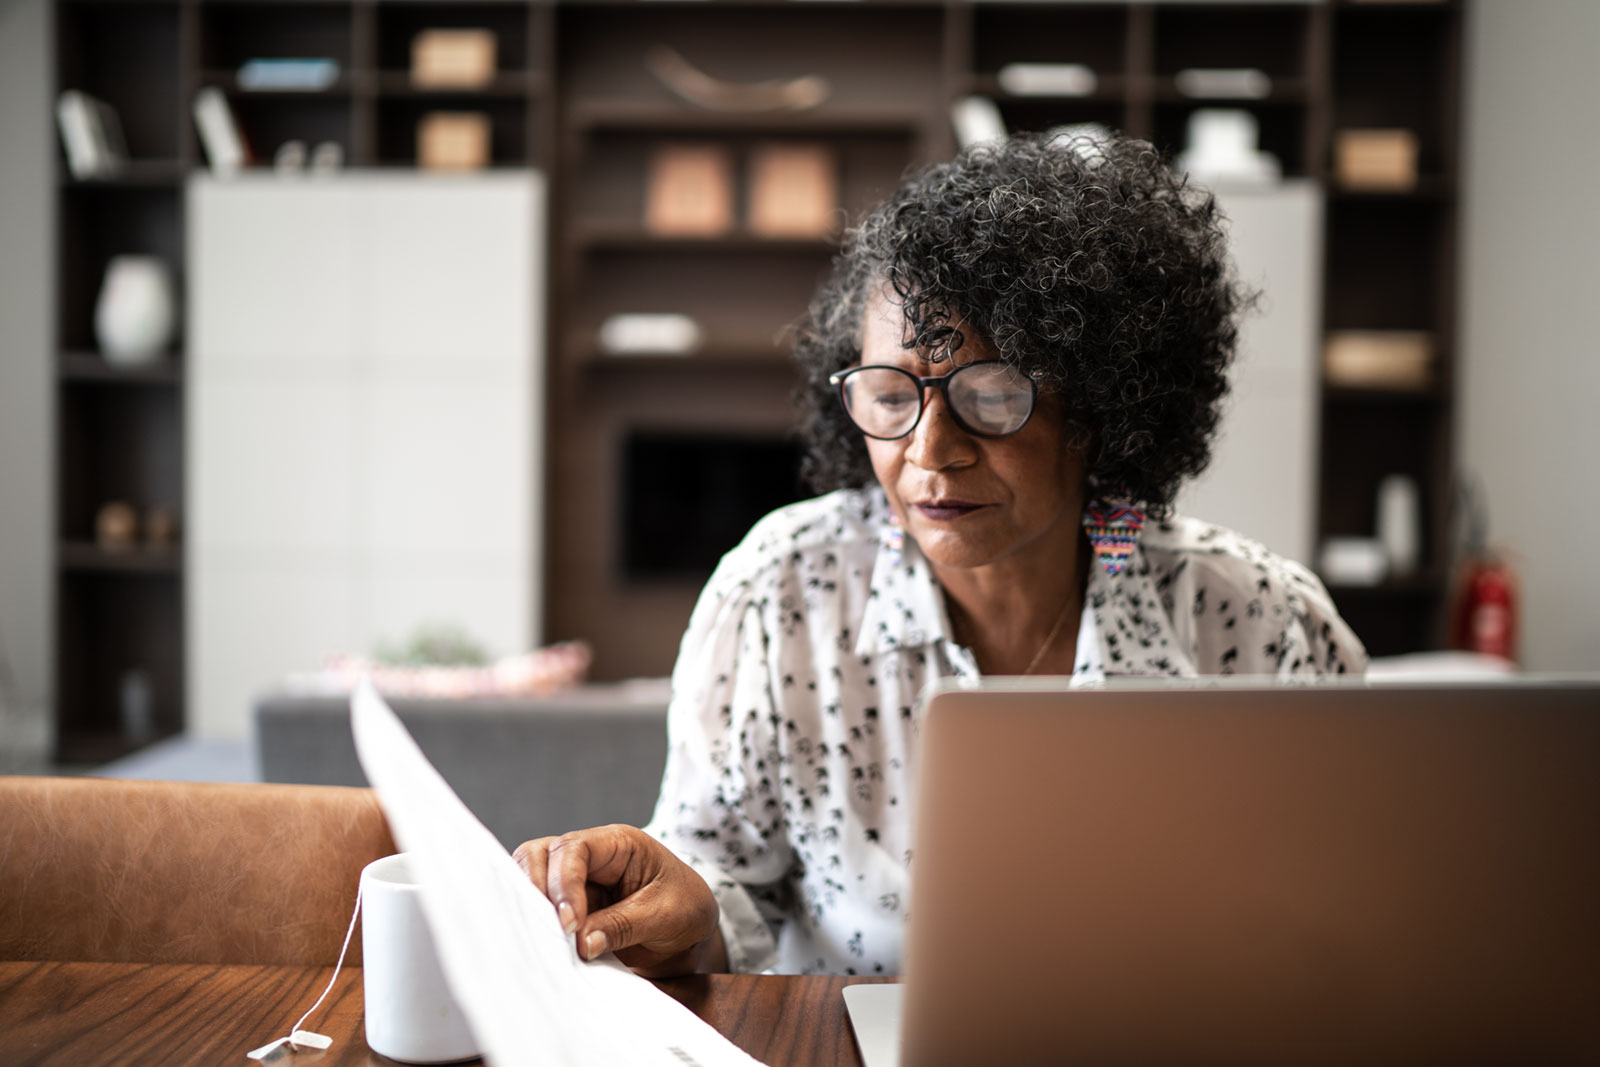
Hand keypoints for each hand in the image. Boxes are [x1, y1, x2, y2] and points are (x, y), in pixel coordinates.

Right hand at [513, 824, 726, 976]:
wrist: (691, 933)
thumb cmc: (685, 910)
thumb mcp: (664, 916)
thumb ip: (623, 926)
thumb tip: (581, 942)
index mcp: (619, 844)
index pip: (575, 848)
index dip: (564, 883)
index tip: (570, 923)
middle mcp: (591, 856)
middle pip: (540, 856)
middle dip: (537, 892)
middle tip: (550, 933)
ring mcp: (576, 881)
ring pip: (530, 879)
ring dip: (531, 908)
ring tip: (543, 940)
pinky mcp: (568, 907)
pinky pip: (539, 908)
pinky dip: (534, 924)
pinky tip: (541, 946)